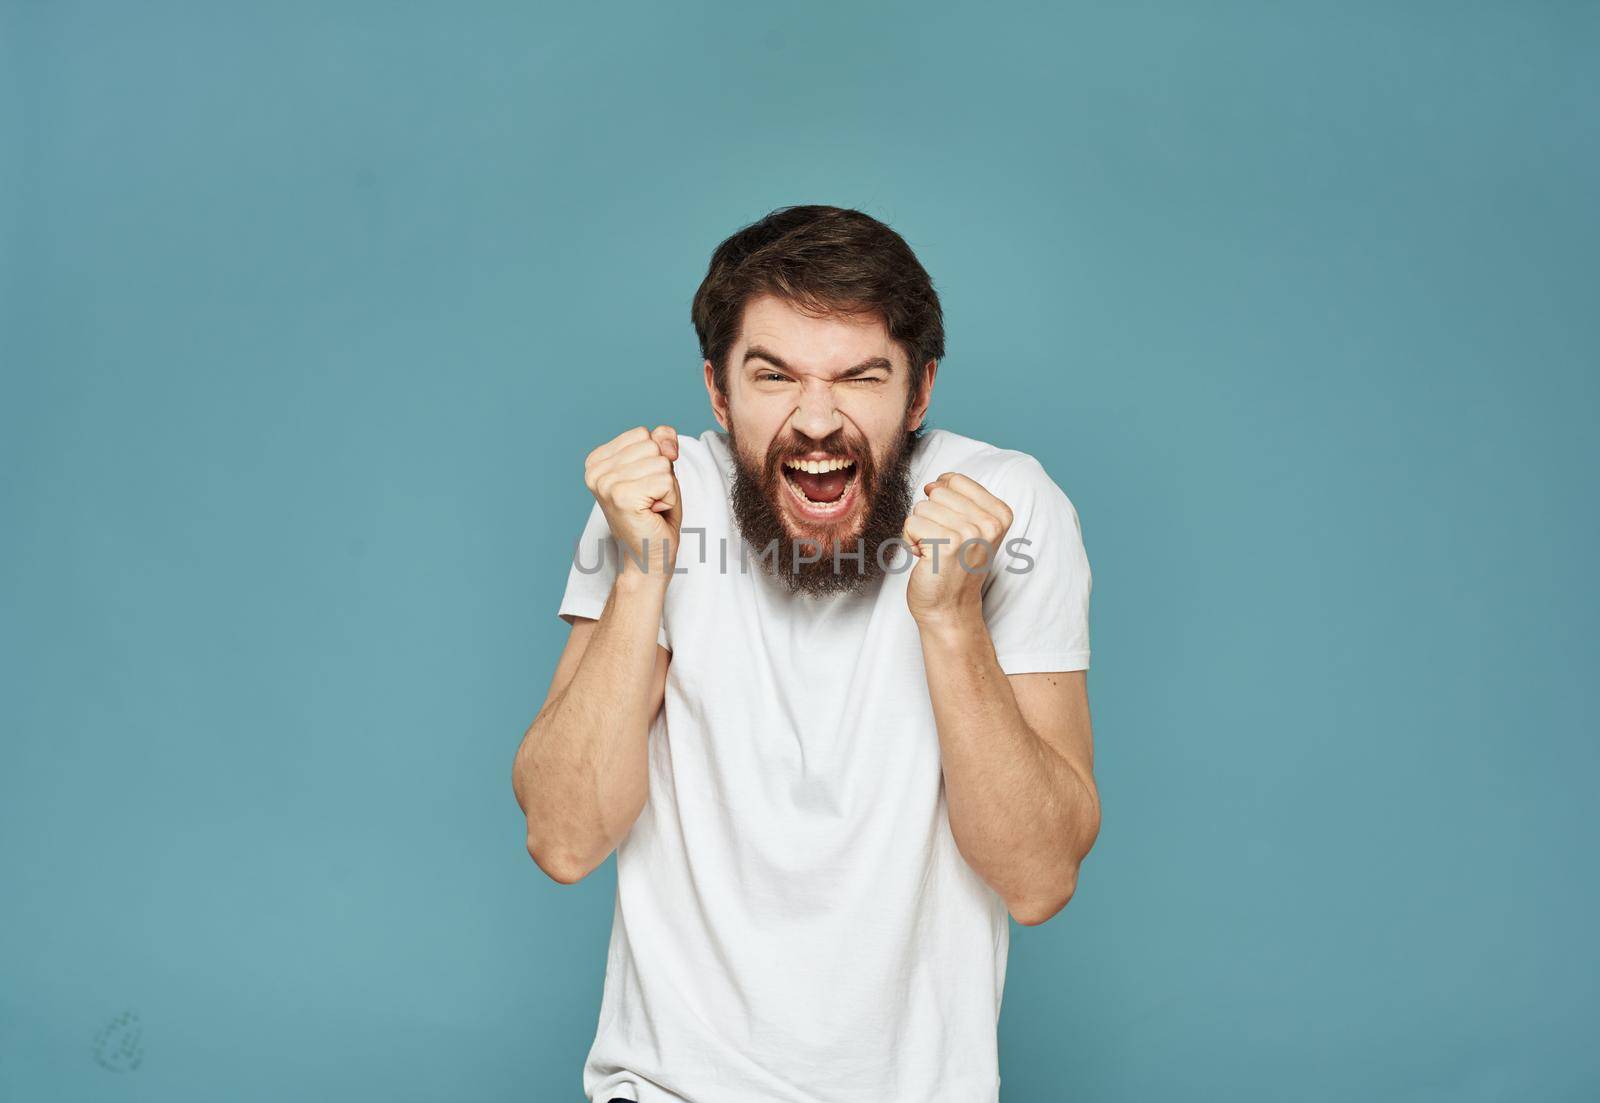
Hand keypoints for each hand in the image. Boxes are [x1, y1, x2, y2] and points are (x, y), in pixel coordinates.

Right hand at [583, 425, 681, 581]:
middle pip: (652, 446)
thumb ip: (661, 442)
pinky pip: (666, 481)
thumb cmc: (654, 516)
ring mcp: (606, 484)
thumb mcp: (659, 469)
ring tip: (651, 507)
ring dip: (666, 488)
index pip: (642, 434)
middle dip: (662, 473)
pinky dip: (669, 498)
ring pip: (661, 463)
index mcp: (597, 460)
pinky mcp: (621, 497)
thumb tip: (664, 439)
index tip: (644, 486)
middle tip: (649, 499)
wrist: (648, 559)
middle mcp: (595, 471)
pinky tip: (653, 513)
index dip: (655, 459)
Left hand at [902, 471, 1013, 627]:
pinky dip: (909, 541)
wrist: (950, 608)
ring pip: (921, 508)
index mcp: (1000, 514)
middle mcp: (989, 523)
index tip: (950, 526)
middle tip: (941, 543)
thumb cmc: (955, 567)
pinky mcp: (946, 546)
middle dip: (929, 516)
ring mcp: (969, 534)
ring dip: (919, 530)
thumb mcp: (972, 529)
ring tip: (933, 551)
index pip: (955, 480)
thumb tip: (934, 483)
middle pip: (936, 493)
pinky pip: (911, 524)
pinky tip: (924, 558)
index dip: (941, 500)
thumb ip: (961, 500)